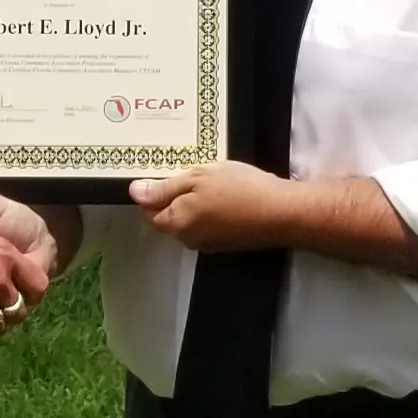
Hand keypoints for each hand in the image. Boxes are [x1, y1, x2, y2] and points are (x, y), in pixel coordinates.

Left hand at [129, 162, 294, 253]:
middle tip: (193, 173)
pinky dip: (214, 211)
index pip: (149, 212)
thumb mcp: (197, 177)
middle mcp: (190, 240)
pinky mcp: (230, 244)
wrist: (283, 212)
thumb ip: (164, 188)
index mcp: (176, 224)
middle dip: (176, 197)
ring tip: (212, 181)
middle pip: (170, 217)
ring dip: (196, 203)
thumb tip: (135, 193)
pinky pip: (211, 225)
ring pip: (192, 221)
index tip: (166, 173)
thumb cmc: (238, 189)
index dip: (153, 192)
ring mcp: (211, 245)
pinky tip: (228, 195)